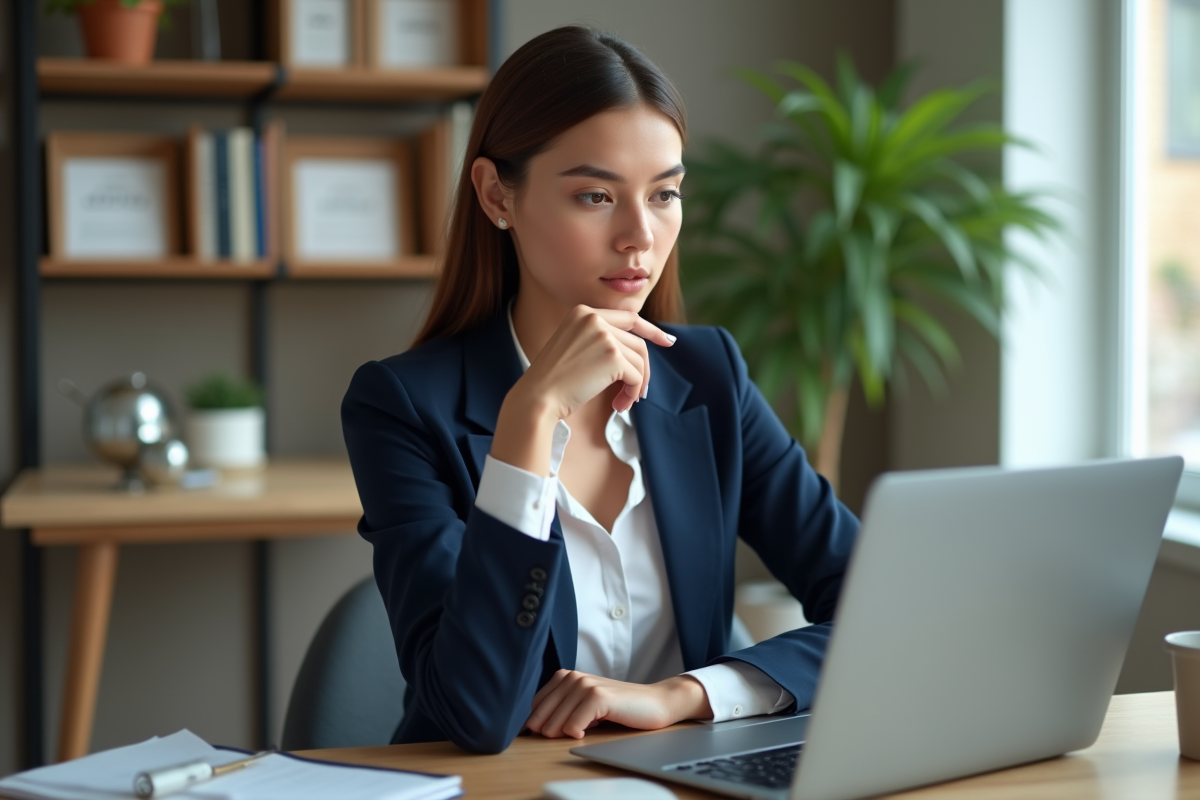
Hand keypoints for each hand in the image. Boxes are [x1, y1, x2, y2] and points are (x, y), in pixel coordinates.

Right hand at [492, 306, 674, 475]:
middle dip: (643, 370)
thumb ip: (601, 341)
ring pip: (639, 360)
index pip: (628, 317)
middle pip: (637, 342)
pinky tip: (618, 406)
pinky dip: (632, 393)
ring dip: (636, 385)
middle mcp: (594, 318)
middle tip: (640, 393)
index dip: (651, 330)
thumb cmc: (554, 381)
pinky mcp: (612, 356)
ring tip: (623, 403)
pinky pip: (636, 376)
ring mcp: (604, 335)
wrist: (538, 397)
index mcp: (582, 312)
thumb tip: (638, 351)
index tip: (668, 341)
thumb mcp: (574, 348)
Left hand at [524, 670, 711, 739]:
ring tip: (581, 732)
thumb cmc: (619, 709)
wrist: (655, 703)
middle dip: (547, 732)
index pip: (534, 706)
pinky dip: (576, 734)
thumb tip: (531, 729)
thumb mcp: (585, 707)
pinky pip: (572, 725)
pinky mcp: (598, 696)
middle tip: (565, 736)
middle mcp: (572, 677)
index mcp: (566, 677)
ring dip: (563, 735)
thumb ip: (561, 710)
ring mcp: (585, 685)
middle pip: (540, 716)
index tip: (544, 736)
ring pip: (554, 723)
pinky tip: (586, 733)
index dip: (536, 724)